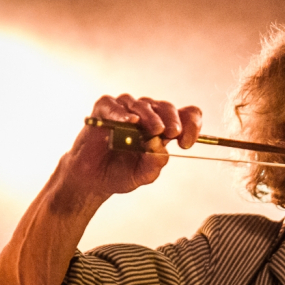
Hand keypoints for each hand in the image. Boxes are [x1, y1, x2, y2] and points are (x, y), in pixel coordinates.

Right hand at [61, 94, 202, 199]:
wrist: (92, 180)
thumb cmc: (120, 173)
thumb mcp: (144, 174)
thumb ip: (155, 163)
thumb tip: (159, 146)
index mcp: (163, 128)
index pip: (186, 115)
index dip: (192, 124)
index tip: (186, 142)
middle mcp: (147, 115)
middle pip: (167, 107)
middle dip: (173, 120)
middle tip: (174, 133)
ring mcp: (126, 110)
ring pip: (143, 105)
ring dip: (151, 117)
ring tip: (155, 130)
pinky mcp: (104, 109)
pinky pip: (114, 105)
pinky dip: (123, 113)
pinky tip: (131, 121)